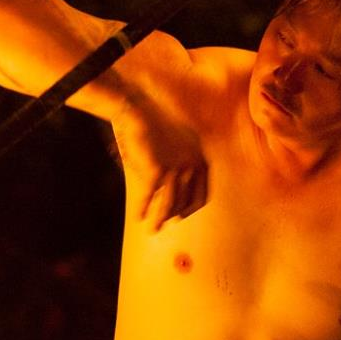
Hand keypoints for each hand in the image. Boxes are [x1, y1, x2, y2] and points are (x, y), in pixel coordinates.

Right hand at [114, 101, 208, 230]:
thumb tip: (179, 187)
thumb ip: (185, 162)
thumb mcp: (181, 141)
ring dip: (159, 220)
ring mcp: (176, 169)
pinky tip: (138, 216)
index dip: (191, 208)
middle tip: (166, 223)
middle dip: (175, 215)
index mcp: (201, 160)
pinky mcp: (157, 171)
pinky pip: (149, 198)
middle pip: (185, 203)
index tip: (182, 216)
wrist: (139, 110)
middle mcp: (193, 166)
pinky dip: (143, 209)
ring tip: (152, 229)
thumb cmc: (156, 125)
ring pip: (169, 205)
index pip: (202, 195)